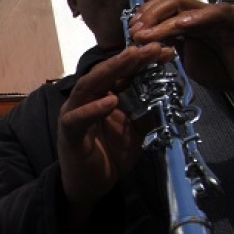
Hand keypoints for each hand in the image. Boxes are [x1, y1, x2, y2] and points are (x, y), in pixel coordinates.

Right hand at [57, 43, 168, 223]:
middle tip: (151, 47)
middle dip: (129, 58)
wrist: (90, 187)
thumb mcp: (137, 131)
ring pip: (89, 86)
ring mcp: (74, 114)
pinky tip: (111, 100)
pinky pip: (77, 118)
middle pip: (105, 72)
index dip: (141, 60)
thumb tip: (165, 93)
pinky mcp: (68, 133)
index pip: (121, 72)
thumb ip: (146, 112)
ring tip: (131, 59)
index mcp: (102, 96)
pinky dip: (93, 109)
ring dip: (110, 71)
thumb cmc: (110, 156)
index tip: (165, 51)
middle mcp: (86, 100)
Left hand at [126, 0, 233, 93]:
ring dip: (162, 18)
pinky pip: (213, 13)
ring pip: (184, 6)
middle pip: (169, 2)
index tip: (130, 34)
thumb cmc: (229, 67)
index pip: (162, 11)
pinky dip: (195, 18)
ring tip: (146, 32)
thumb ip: (172, 52)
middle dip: (147, 15)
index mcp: (190, 23)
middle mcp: (201, 15)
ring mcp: (216, 14)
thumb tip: (147, 51)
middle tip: (133, 32)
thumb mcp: (191, 62)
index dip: (144, 19)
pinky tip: (180, 26)